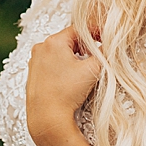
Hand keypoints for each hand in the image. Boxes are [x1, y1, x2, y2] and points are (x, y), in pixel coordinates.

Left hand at [26, 27, 100, 145]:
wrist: (47, 116)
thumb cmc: (67, 92)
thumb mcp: (92, 70)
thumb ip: (104, 54)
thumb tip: (111, 46)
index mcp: (54, 41)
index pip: (79, 29)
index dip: (95, 33)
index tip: (105, 38)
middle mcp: (41, 47)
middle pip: (68, 40)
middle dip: (84, 47)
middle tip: (96, 57)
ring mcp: (35, 61)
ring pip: (60, 53)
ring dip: (73, 57)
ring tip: (84, 71)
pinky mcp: (33, 74)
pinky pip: (51, 64)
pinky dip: (62, 67)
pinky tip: (70, 80)